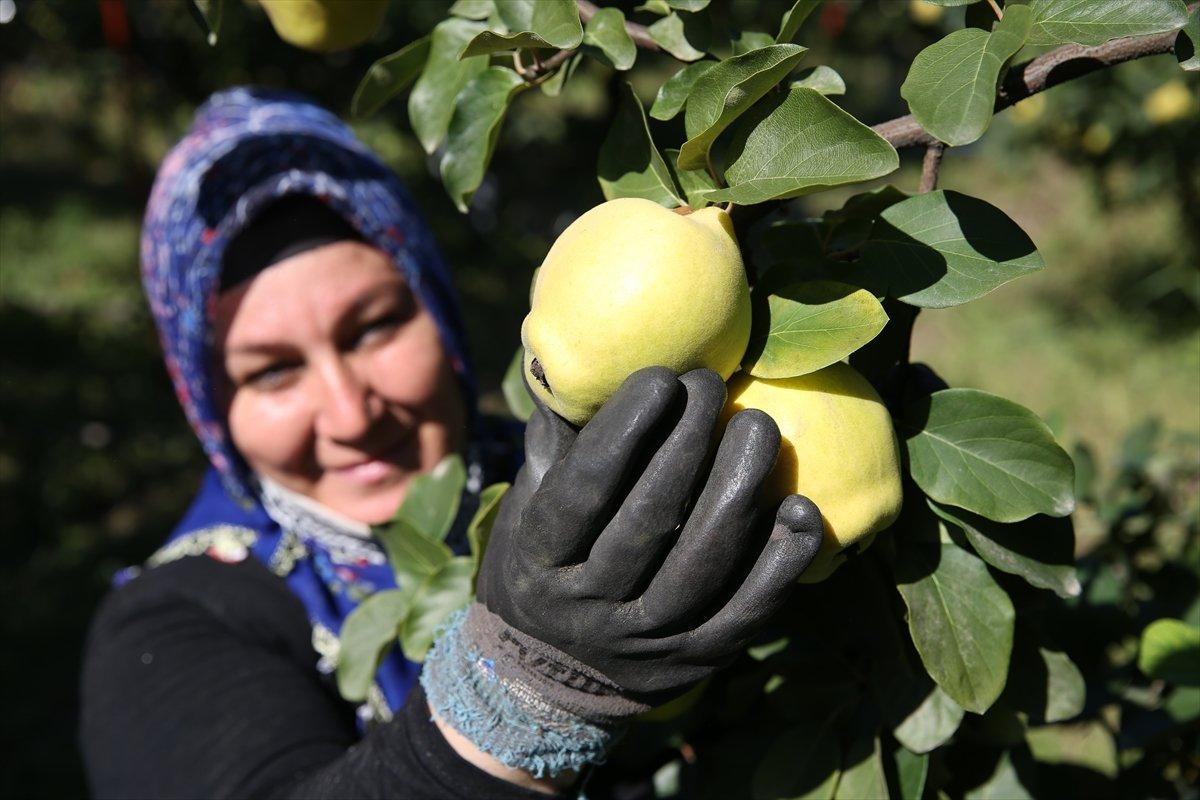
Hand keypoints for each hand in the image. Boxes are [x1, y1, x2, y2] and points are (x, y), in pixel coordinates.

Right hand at [476, 366, 823, 703]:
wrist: (550, 679)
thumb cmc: (541, 567)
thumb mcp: (526, 508)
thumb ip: (555, 445)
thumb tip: (575, 360)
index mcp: (539, 560)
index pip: (586, 488)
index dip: (625, 428)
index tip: (661, 377)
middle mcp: (590, 607)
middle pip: (650, 518)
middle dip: (689, 442)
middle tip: (713, 385)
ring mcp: (648, 641)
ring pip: (702, 562)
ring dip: (739, 487)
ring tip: (758, 425)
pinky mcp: (698, 662)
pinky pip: (748, 610)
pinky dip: (781, 561)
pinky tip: (801, 508)